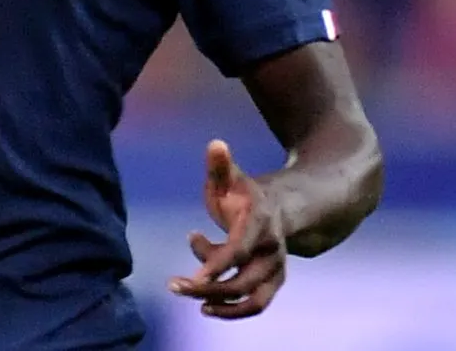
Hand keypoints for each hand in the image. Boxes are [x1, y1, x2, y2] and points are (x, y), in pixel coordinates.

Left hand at [169, 140, 287, 319]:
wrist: (281, 208)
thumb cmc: (245, 193)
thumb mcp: (230, 178)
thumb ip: (220, 165)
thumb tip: (215, 144)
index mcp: (260, 223)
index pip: (238, 250)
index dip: (215, 264)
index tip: (192, 277)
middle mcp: (272, 250)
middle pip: (242, 281)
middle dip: (207, 288)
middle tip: (174, 285)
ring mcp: (276, 269)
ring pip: (252, 299)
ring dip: (219, 304)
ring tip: (187, 294)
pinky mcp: (273, 283)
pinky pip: (256, 305)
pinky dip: (232, 310)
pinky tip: (205, 305)